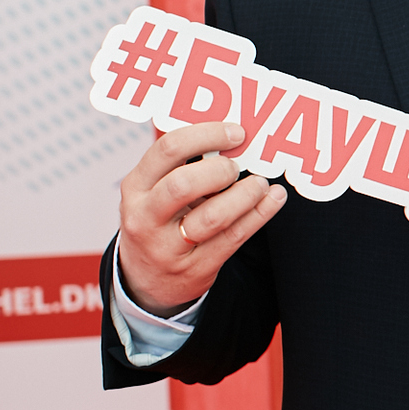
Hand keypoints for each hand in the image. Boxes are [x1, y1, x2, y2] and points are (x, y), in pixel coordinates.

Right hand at [117, 121, 286, 314]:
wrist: (146, 280)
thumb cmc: (158, 219)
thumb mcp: (154, 189)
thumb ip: (181, 163)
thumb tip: (229, 128)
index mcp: (135, 187)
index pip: (167, 150)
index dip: (206, 134)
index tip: (236, 131)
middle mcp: (145, 217)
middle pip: (183, 184)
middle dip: (220, 169)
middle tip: (238, 165)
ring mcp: (168, 247)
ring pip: (213, 217)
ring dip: (245, 195)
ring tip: (261, 184)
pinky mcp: (195, 269)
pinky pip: (233, 239)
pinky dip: (259, 215)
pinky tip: (273, 200)